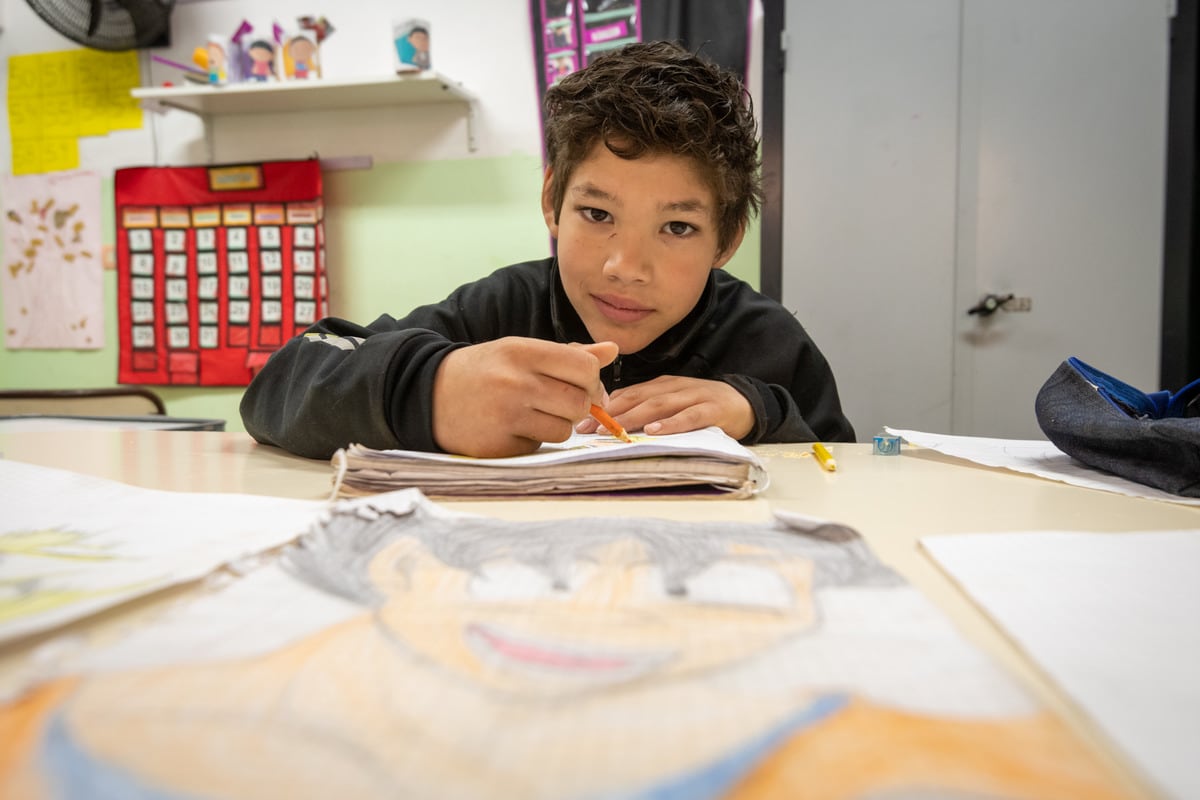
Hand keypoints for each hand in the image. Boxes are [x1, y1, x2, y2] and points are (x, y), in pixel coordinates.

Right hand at [432, 337, 617, 457]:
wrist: (428, 394)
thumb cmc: (485, 370)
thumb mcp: (520, 352)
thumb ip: (567, 354)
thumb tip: (613, 350)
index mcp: (523, 351)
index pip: (583, 367)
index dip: (592, 381)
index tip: (584, 386)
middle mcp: (515, 382)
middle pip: (579, 402)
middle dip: (579, 406)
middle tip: (562, 403)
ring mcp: (506, 415)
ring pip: (564, 429)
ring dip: (557, 425)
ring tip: (534, 414)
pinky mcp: (500, 445)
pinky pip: (539, 446)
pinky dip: (534, 439)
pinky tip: (513, 427)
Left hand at [575, 375, 753, 440]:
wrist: (746, 401)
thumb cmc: (703, 406)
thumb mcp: (673, 403)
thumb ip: (648, 408)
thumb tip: (612, 421)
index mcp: (661, 385)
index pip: (628, 394)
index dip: (603, 407)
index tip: (581, 422)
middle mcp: (674, 387)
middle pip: (638, 399)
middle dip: (611, 414)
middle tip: (589, 430)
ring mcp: (694, 397)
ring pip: (659, 406)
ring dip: (634, 418)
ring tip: (614, 431)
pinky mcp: (713, 410)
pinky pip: (689, 417)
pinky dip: (671, 424)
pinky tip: (655, 432)